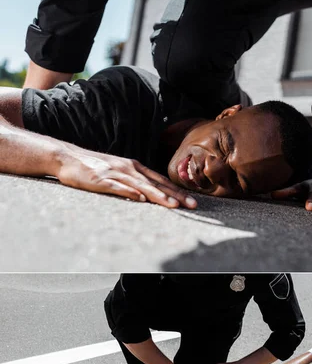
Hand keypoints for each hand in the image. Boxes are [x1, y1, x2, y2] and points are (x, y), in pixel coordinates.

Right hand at [57, 150, 197, 208]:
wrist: (67, 157)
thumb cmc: (94, 167)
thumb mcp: (119, 171)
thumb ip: (135, 181)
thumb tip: (150, 195)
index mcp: (134, 167)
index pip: (161, 181)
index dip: (178, 191)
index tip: (193, 202)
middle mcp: (128, 169)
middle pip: (156, 184)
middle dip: (176, 196)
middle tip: (193, 206)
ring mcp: (115, 173)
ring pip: (141, 186)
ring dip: (158, 196)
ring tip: (173, 206)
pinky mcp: (100, 180)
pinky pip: (117, 187)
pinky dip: (129, 192)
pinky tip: (140, 199)